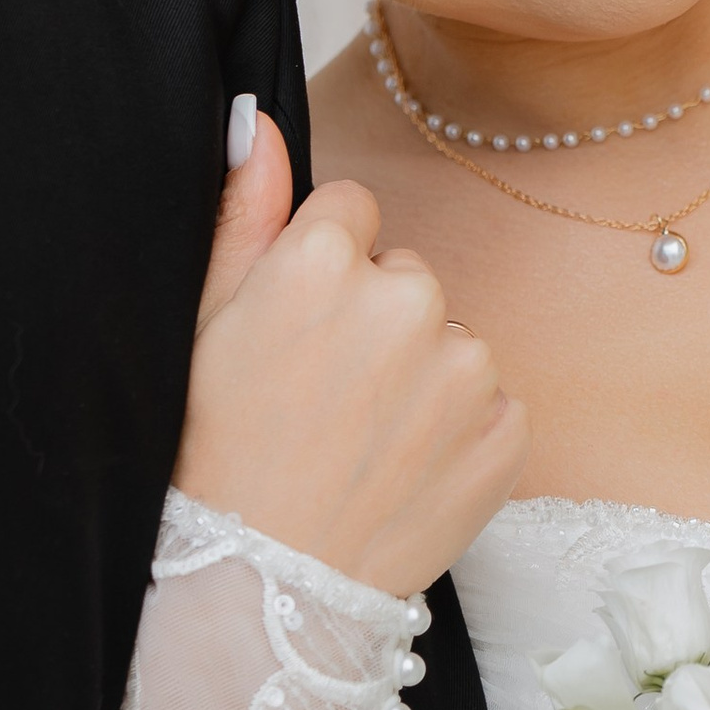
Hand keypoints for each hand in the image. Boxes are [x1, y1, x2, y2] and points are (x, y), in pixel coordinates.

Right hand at [173, 103, 528, 595]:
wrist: (264, 587)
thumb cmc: (214, 454)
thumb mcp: (202, 323)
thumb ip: (241, 210)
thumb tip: (259, 122)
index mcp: (327, 259)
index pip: (350, 211)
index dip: (318, 268)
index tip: (296, 327)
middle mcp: (408, 298)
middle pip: (404, 275)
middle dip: (373, 321)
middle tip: (321, 397)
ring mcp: (467, 368)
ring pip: (450, 341)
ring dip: (419, 378)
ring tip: (358, 441)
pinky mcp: (508, 432)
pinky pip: (491, 404)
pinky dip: (457, 433)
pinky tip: (401, 469)